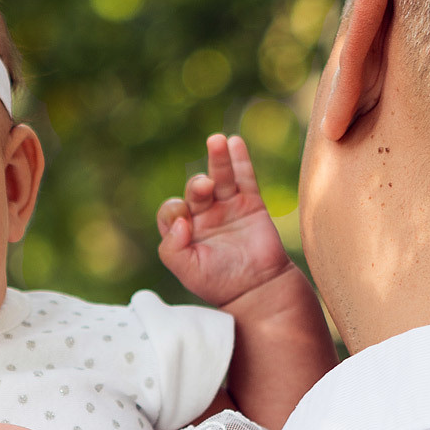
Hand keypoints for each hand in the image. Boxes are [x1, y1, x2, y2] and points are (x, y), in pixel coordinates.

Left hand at [156, 134, 294, 307]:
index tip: (185, 223)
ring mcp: (228, 208)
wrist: (258, 289)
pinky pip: (244, 178)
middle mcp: (204, 217)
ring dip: (216, 159)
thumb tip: (181, 221)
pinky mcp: (251, 205)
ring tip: (216, 140)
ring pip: (219, 177)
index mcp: (184, 232)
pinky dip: (239, 160)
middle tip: (205, 188)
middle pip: (195, 189)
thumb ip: (171, 248)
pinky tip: (234, 142)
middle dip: (197, 186)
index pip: (171, 210)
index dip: (174, 210)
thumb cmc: (219, 283)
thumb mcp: (186, 270)